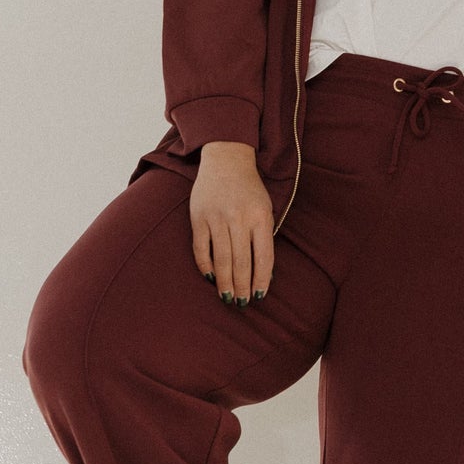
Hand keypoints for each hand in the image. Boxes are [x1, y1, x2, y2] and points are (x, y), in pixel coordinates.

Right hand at [191, 141, 274, 304]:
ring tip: (227, 297)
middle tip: (241, 303)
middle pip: (241, 261)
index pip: (263, 257)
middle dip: (242, 286)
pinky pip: (201, 248)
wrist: (226, 160)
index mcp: (260, 217)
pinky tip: (211, 277)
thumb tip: (264, 272)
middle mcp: (239, 219)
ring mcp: (217, 218)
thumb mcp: (265, 208)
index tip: (259, 295)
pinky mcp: (198, 217)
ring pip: (222, 258)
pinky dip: (205, 265)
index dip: (261, 279)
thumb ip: (264, 236)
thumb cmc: (250, 189)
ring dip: (225, 281)